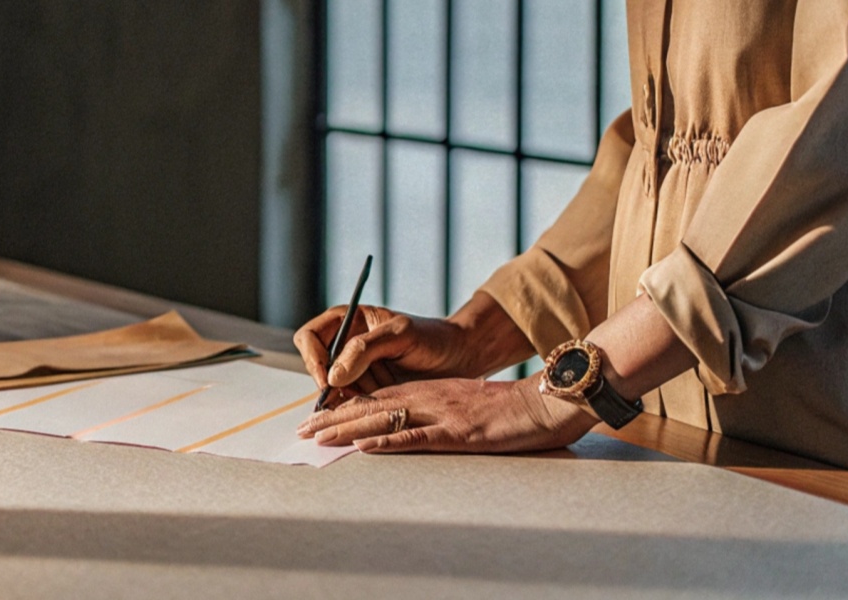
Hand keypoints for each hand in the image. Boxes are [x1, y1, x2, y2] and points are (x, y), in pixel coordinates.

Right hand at [292, 293, 533, 406]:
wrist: (460, 358)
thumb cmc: (433, 338)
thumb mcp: (400, 334)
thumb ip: (364, 349)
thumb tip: (333, 377)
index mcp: (346, 321)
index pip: (309, 337)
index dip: (313, 359)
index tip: (328, 380)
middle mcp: (344, 345)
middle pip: (317, 368)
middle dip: (336, 383)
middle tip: (361, 391)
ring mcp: (353, 369)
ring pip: (333, 390)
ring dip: (354, 395)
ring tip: (385, 388)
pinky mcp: (365, 389)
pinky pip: (349, 403)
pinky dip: (362, 407)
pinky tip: (384, 400)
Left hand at [294, 376, 599, 453]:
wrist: (547, 402)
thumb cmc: (509, 409)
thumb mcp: (464, 404)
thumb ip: (435, 411)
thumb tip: (409, 425)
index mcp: (428, 391)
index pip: (375, 397)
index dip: (342, 408)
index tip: (315, 419)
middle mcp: (428, 398)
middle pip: (370, 406)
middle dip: (332, 418)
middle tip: (301, 431)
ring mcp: (441, 414)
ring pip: (384, 418)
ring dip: (347, 429)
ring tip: (317, 437)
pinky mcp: (458, 432)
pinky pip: (417, 437)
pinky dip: (388, 441)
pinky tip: (364, 446)